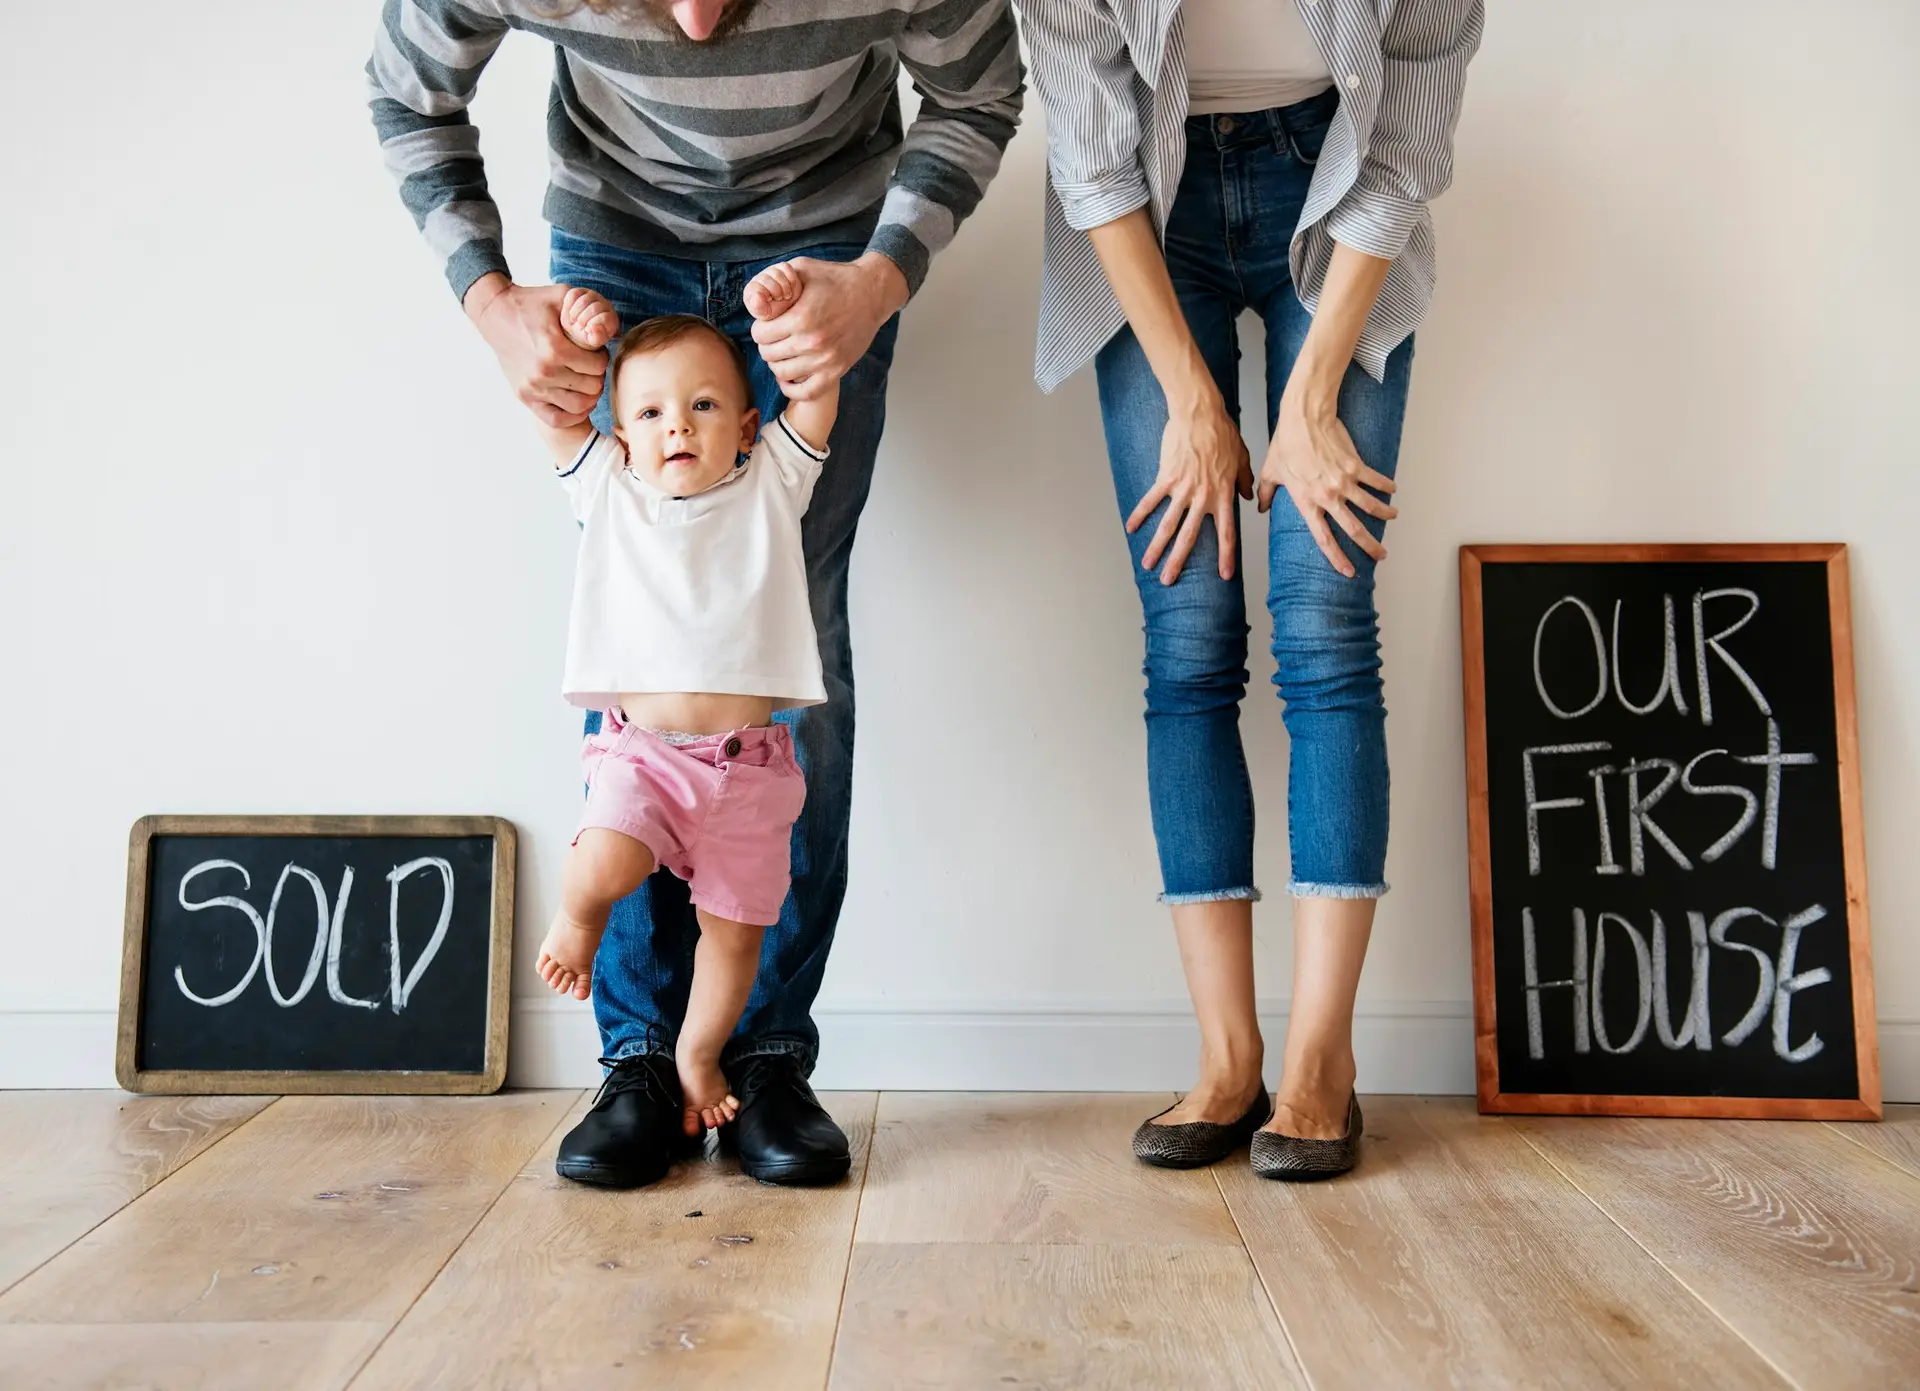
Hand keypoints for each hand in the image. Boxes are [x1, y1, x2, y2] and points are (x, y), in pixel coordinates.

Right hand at [464, 274, 611, 427]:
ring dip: (588, 395)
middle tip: (589, 365)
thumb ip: (588, 311)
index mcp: (554, 348)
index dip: (602, 356)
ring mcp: (533, 388)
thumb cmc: (533, 303)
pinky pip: (557, 419)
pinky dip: (572, 415)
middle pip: (592, 386)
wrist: (496, 313)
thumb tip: (605, 335)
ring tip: (584, 381)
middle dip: (596, 375)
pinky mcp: (524, 397)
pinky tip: (575, 399)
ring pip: (580, 406)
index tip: (594, 350)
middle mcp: (543, 372)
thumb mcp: (563, 296)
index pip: (598, 365)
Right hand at [559, 286, 619, 350]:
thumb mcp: (593, 340)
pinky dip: (569, 304)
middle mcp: (606, 305)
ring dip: (575, 312)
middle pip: (594, 308)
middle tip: (579, 325)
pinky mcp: (582, 291)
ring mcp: (594, 296)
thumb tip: (595, 328)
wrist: (577, 325)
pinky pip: (574, 293)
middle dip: (583, 320)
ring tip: (574, 319)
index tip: (587, 330)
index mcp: (612, 319)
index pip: (605, 318)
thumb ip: (597, 338)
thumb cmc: (588, 334)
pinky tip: (570, 311)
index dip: (593, 325)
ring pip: (584, 300)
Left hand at [743, 261, 802, 323]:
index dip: (766, 296)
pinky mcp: (781, 267)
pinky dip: (791, 279)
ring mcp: (769, 271)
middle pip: (766, 279)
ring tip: (786, 294)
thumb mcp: (766, 313)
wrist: (790, 304)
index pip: (756, 289)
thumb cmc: (775, 310)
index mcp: (750, 291)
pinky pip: (786, 268)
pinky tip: (791, 286)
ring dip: (785, 287)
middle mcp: (758, 279)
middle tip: (780, 298)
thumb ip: (758, 307)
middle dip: (777, 292)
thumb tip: (757, 295)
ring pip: (776, 273)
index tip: (772, 301)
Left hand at [749, 252, 907, 400]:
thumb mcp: (802, 269)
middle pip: (768, 354)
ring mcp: (825, 360)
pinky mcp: (837, 371)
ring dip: (778, 363)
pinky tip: (788, 377)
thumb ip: (774, 280)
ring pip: (782, 372)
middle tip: (776, 336)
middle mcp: (812, 342)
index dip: (760, 327)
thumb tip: (756, 301)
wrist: (871, 293)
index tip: (769, 323)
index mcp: (801, 317)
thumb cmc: (835, 279)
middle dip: (767, 344)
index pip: (759, 334)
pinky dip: (792, 389)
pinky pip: (806, 392)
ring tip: (783, 352)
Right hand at [1128, 391, 1253, 584]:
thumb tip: (1249, 497)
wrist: (1200, 414)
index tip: (1224, 575)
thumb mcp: (1242, 457)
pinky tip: (1131, 528)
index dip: (1226, 555)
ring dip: (1156, 547)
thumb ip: (1244, 480)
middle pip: (1190, 536)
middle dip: (1179, 561)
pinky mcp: (1166, 477)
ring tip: (1148, 564)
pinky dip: (1140, 514)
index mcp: (1223, 495)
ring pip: (1168, 525)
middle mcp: (1202, 497)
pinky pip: (1150, 500)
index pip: (1227, 532)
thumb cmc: (1222, 432)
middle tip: (1169, 581)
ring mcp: (1182, 489)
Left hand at [1257, 380, 1397, 578]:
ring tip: (1392, 517)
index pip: (1324, 539)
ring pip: (1371, 506)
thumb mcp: (1270, 471)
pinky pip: (1375, 480)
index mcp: (1307, 503)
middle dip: (1370, 546)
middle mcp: (1328, 497)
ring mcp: (1344, 482)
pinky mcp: (1356, 465)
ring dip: (1384, 514)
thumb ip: (1266, 493)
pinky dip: (1386, 486)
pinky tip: (1392, 490)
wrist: (1304, 418)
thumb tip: (1259, 507)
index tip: (1349, 571)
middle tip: (1381, 556)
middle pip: (1354, 529)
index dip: (1337, 558)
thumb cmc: (1285, 444)